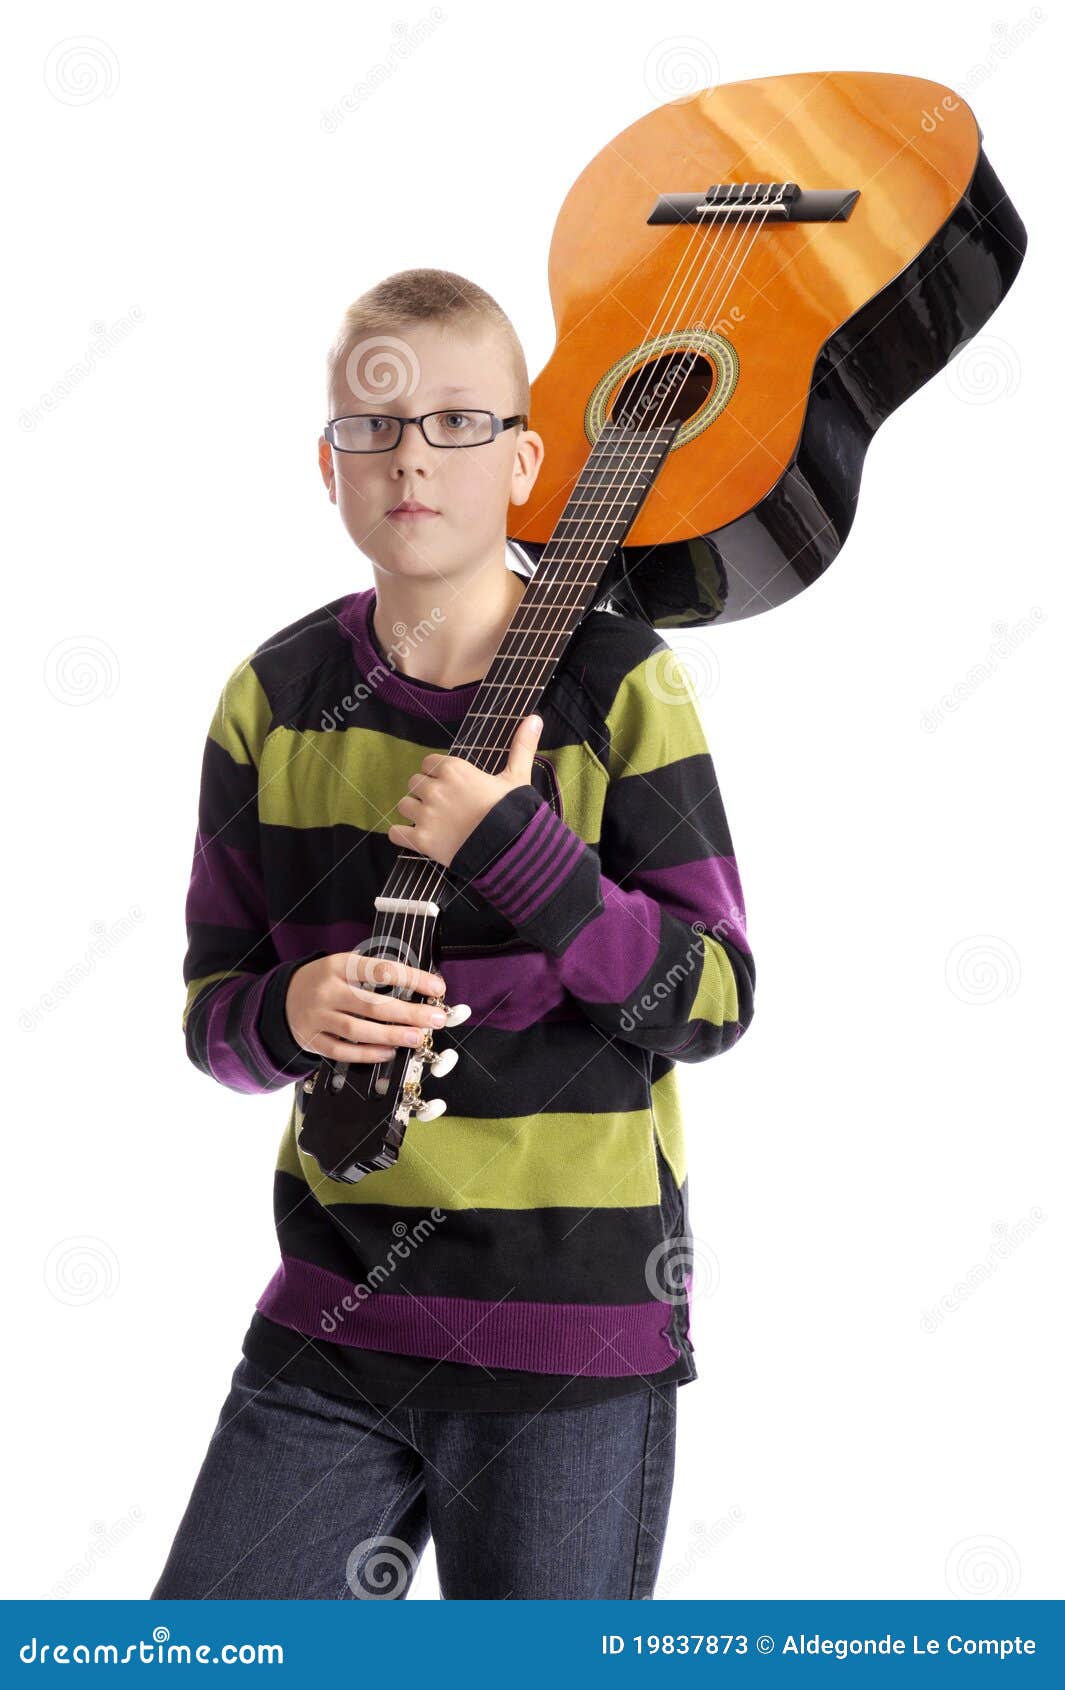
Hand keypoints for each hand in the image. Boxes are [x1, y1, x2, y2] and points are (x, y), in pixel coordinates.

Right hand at [286, 951, 448, 1064]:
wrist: (284, 998)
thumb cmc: (327, 981)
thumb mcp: (346, 966)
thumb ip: (376, 975)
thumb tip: (420, 988)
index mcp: (338, 965)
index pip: (381, 970)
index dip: (413, 979)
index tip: (437, 988)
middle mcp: (327, 991)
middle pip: (372, 1004)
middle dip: (408, 1013)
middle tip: (435, 1019)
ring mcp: (318, 1017)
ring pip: (357, 1030)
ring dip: (391, 1035)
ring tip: (417, 1038)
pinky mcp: (313, 1040)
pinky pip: (343, 1051)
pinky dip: (367, 1053)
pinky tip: (388, 1052)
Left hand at [387, 714, 543, 868]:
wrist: (509, 849)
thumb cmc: (513, 811)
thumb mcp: (518, 777)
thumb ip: (521, 746)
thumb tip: (535, 718)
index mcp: (454, 770)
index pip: (429, 763)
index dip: (438, 774)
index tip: (451, 786)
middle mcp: (435, 789)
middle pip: (415, 783)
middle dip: (426, 793)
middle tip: (445, 806)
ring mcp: (426, 815)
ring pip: (404, 806)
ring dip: (414, 812)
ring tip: (433, 822)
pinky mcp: (420, 840)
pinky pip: (395, 833)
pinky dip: (402, 835)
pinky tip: (417, 837)